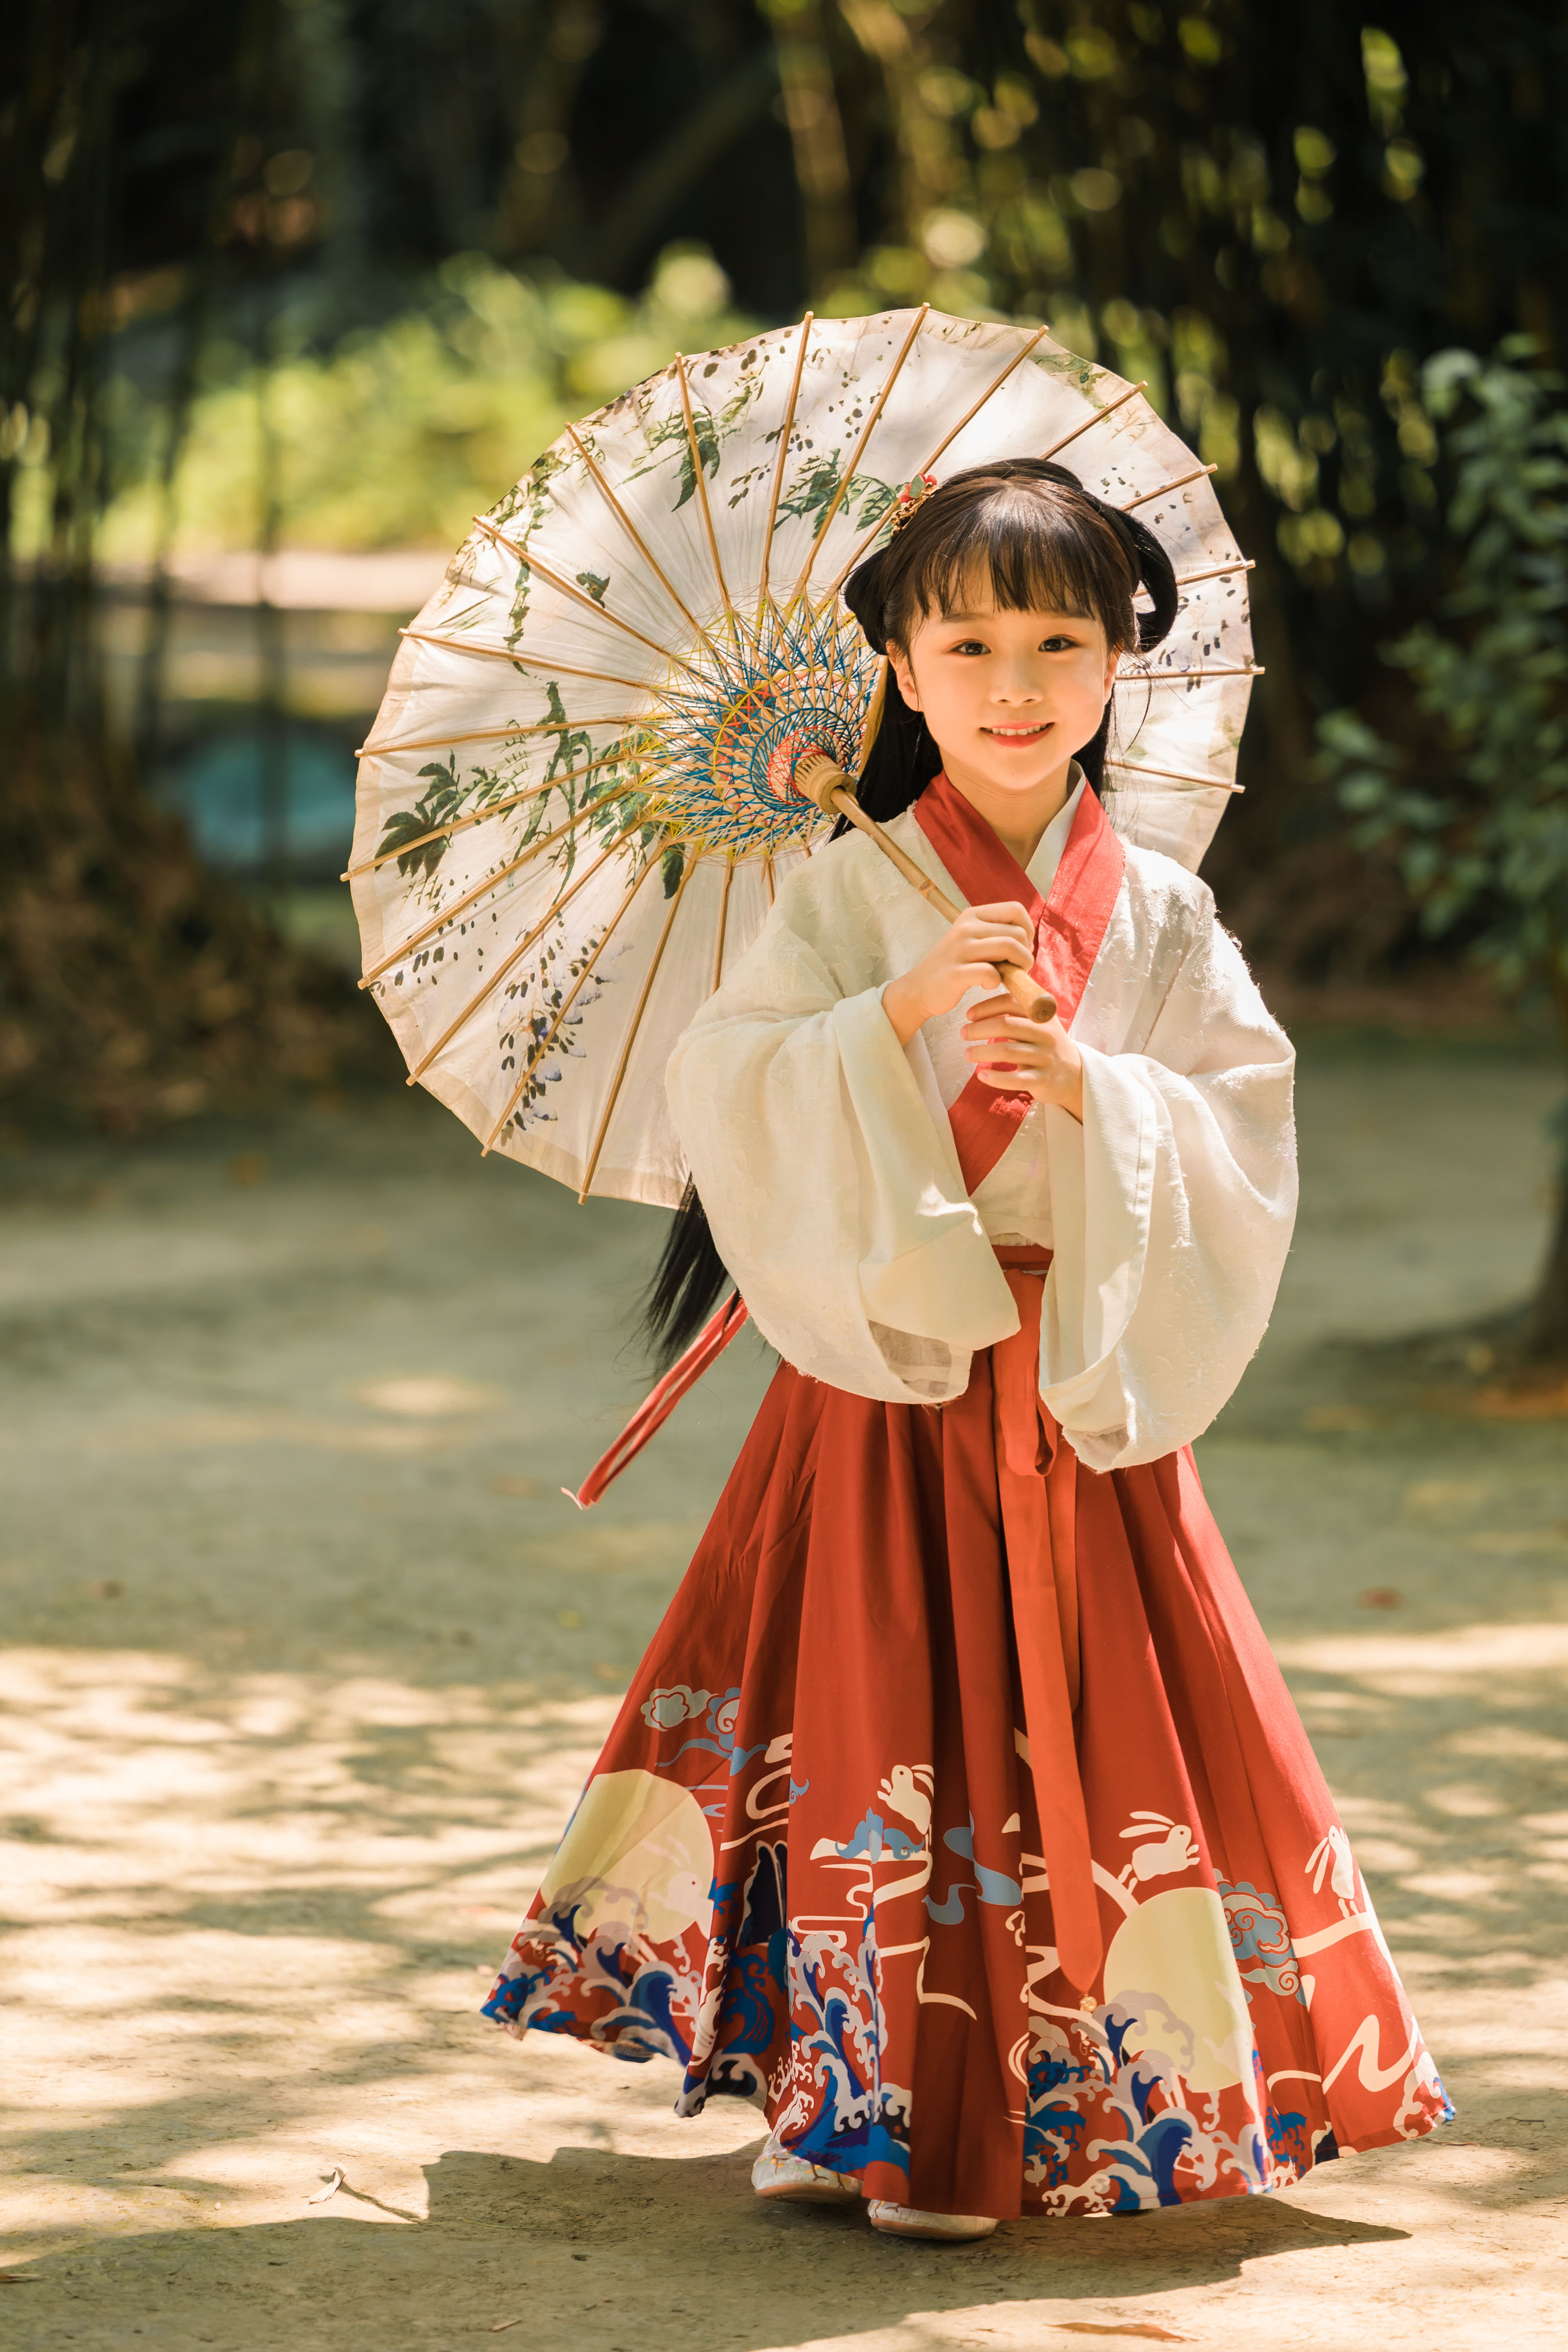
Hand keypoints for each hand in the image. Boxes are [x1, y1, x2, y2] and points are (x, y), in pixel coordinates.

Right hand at [883, 902, 1035, 1046]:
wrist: (920, 987)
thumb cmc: (956, 965)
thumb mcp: (973, 939)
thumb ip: (997, 933)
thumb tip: (1028, 939)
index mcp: (972, 915)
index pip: (1016, 909)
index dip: (1027, 929)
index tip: (1022, 947)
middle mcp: (966, 927)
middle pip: (1017, 933)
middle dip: (1025, 954)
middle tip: (1017, 968)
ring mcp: (960, 948)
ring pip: (1009, 948)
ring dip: (1019, 967)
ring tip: (1009, 976)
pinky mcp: (956, 973)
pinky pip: (991, 973)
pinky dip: (996, 982)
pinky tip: (988, 985)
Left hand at [961, 991, 1083, 1121]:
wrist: (1074, 1074)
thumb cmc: (1045, 1044)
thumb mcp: (1038, 1022)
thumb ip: (1018, 1007)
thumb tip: (988, 982)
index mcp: (1042, 1015)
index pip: (1011, 1003)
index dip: (987, 1007)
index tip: (969, 1015)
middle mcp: (1045, 1034)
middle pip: (1006, 1025)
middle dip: (979, 1029)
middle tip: (963, 1033)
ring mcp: (1045, 1057)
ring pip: (1007, 1051)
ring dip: (982, 1052)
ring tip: (967, 1054)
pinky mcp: (1042, 1079)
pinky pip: (1015, 1079)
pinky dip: (996, 1078)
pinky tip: (982, 1076)